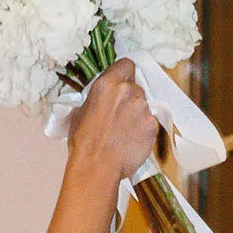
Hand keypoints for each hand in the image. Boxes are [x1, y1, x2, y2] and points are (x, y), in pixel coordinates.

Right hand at [67, 62, 159, 188]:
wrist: (97, 167)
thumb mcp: (80, 113)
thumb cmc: (84, 143)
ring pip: (144, 105)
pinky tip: (131, 141)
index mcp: (107, 84)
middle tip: (119, 115)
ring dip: (137, 115)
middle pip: (136, 87)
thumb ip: (95, 99)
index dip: (125, 74)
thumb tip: (99, 99)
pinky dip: (143, 130)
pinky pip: (150, 122)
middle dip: (130, 98)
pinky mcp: (153, 124)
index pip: (126, 64)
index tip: (122, 83)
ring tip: (124, 132)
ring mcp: (143, 107)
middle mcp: (128, 91)